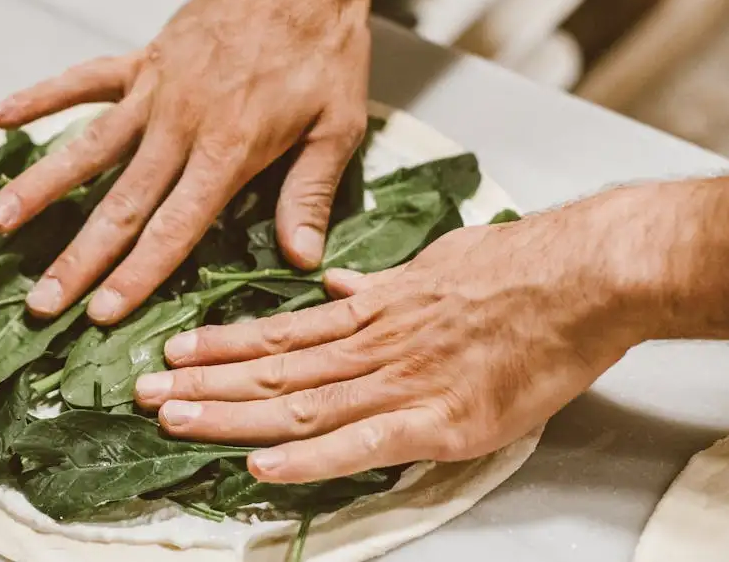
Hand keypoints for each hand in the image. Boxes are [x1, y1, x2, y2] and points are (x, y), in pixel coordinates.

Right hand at [0, 0, 386, 323]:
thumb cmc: (325, 49)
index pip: (173, 227)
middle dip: (79, 259)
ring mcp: (153, 91)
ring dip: (39, 189)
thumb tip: (302, 259)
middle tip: (41, 301)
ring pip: (86, 148)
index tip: (100, 313)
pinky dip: (39, 97)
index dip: (137, 274)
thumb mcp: (337, 126)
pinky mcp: (142, 60)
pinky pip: (82, 80)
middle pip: (120, 204)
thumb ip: (309, 194)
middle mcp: (179, 125)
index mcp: (228, 149)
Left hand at [133, 192, 662, 482]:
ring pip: (301, 403)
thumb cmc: (523, 266)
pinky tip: (262, 467)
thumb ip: (385, 283)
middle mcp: (377, 345)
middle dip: (204, 382)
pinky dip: (310, 459)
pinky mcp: (443, 421)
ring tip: (173, 417)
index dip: (224, 344)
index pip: (284, 333)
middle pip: (275, 371)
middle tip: (143, 390)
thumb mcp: (439, 260)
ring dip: (231, 414)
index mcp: (378, 310)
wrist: (585, 273)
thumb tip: (341, 287)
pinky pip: (364, 445)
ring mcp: (405, 382)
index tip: (176, 348)